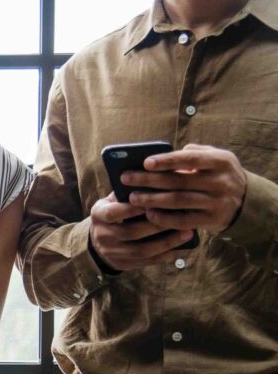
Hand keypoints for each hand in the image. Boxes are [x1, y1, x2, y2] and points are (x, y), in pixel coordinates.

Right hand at [88, 192, 195, 271]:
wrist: (99, 238)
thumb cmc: (115, 211)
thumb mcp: (114, 199)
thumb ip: (130, 190)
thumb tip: (158, 175)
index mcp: (98, 215)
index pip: (113, 213)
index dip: (133, 209)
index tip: (154, 201)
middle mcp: (101, 235)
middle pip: (131, 232)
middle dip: (157, 225)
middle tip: (181, 217)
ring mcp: (111, 252)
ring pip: (141, 250)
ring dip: (167, 242)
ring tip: (187, 233)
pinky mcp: (121, 265)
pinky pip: (146, 262)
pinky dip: (165, 255)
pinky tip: (180, 247)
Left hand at [122, 144, 246, 232]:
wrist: (246, 201)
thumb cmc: (219, 174)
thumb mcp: (216, 158)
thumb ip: (195, 152)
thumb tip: (164, 154)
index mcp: (220, 161)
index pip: (191, 159)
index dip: (167, 161)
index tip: (145, 162)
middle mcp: (220, 182)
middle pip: (179, 181)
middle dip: (149, 180)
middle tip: (126, 178)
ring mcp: (217, 202)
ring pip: (179, 201)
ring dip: (152, 200)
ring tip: (132, 197)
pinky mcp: (212, 220)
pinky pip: (184, 220)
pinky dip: (165, 218)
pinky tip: (149, 214)